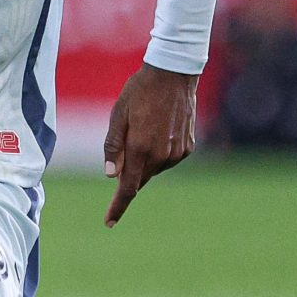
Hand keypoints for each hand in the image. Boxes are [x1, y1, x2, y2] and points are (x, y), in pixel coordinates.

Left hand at [102, 65, 197, 226]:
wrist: (174, 74)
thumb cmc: (140, 91)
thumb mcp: (118, 115)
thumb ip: (113, 147)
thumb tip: (111, 176)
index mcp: (140, 149)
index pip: (127, 188)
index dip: (117, 206)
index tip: (109, 222)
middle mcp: (161, 156)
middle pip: (139, 178)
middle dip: (128, 172)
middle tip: (125, 142)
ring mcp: (177, 153)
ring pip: (154, 168)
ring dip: (144, 160)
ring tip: (144, 127)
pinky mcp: (187, 147)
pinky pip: (168, 159)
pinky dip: (158, 152)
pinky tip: (159, 129)